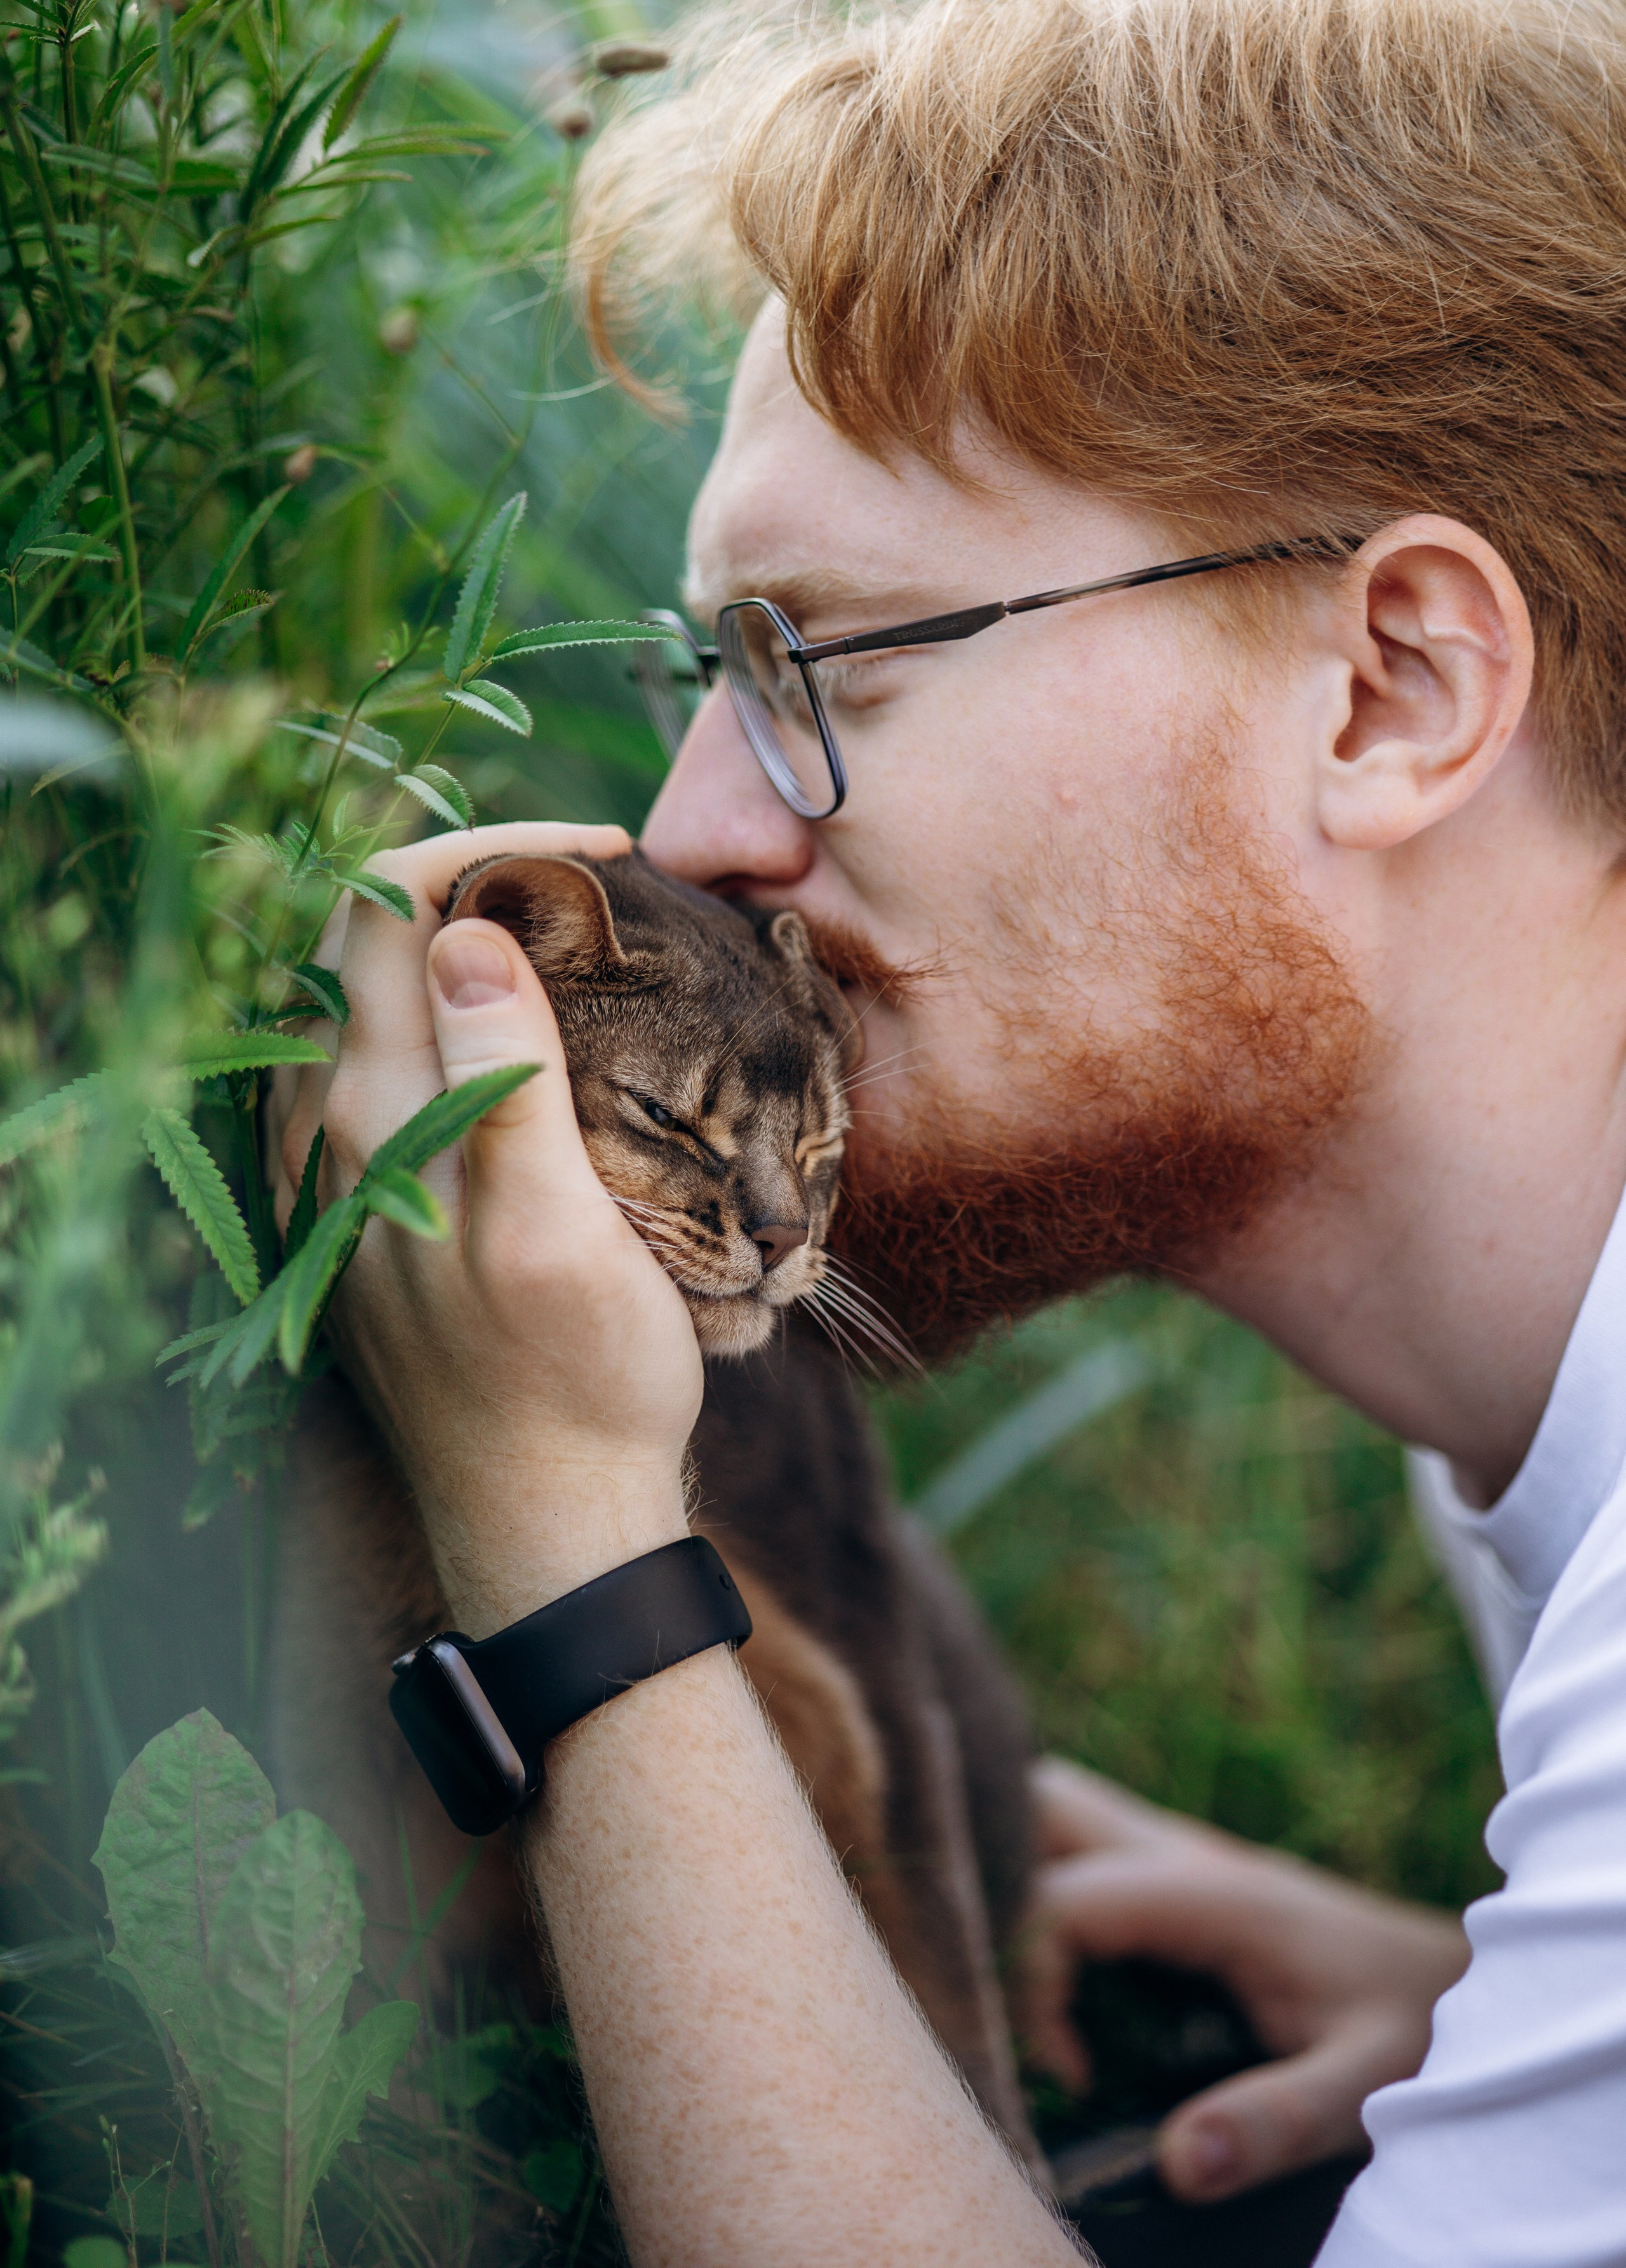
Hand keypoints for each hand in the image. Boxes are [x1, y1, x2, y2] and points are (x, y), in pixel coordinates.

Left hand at [272, 821, 699, 1633]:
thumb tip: (463, 935)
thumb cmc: (580, 1382)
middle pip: (353, 940)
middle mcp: (324, 1134)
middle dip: (464, 876)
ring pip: (348, 999)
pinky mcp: (357, 1214)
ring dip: (437, 940)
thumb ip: (501, 1077)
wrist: (547, 1523)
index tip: (605, 860)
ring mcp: (331, 1175)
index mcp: (372, 1117)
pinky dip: (421, 1010)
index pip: (385, 909)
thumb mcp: (561, 1229)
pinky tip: (490, 1029)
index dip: (491, 852)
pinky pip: (360, 1066)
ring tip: (550, 933)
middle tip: (586, 884)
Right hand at [1021, 1757, 1469, 2203]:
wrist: (1462, 1979)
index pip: (1060, 1902)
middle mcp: (1181, 1851)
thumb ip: (1273, 2121)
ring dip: (1012, 1867)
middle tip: (996, 1983)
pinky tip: (1053, 1964)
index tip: (1070, 2075)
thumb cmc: (1416, 2028)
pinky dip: (1041, 1880)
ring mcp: (1177, 1852)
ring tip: (1010, 1969)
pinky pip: (1081, 1845)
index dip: (1032, 1986)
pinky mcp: (1179, 1874)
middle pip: (1040, 1803)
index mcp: (1208, 1890)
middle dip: (988, 1876)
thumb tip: (1176, 2167)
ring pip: (1054, 1808)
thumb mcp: (1362, 2086)